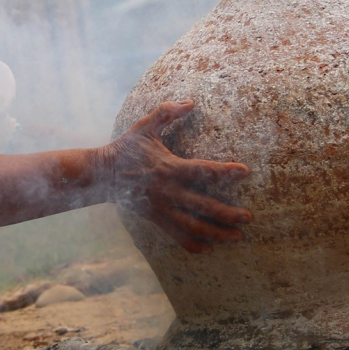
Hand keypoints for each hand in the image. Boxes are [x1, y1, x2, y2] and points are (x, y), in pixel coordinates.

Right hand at [102, 100, 251, 252]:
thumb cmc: (125, 148)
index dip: (224, 172)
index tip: (244, 172)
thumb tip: (191, 101)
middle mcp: (167, 191)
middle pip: (203, 205)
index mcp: (168, 167)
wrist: (100, 175)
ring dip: (216, 233)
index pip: (202, 170)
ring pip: (192, 226)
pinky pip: (175, 235)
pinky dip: (192, 244)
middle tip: (248, 218)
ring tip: (236, 237)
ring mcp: (161, 208)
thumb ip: (167, 112)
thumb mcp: (145, 126)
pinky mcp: (154, 219)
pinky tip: (209, 248)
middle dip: (227, 213)